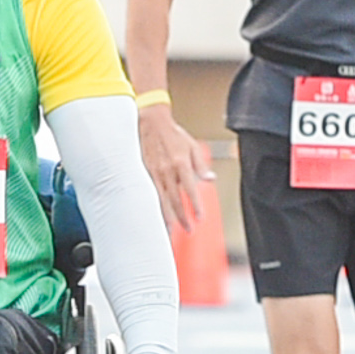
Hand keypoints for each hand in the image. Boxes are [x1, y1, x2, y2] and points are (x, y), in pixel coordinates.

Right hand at [137, 105, 212, 231]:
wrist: (152, 122)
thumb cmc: (173, 134)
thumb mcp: (193, 146)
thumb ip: (201, 165)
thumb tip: (210, 179)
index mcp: (181, 164)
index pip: (190, 190)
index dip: (195, 206)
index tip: (200, 218)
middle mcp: (167, 170)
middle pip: (175, 200)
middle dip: (182, 217)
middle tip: (189, 229)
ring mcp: (153, 173)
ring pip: (160, 200)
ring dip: (167, 217)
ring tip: (171, 231)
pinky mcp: (144, 173)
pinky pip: (149, 194)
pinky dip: (153, 207)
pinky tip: (155, 216)